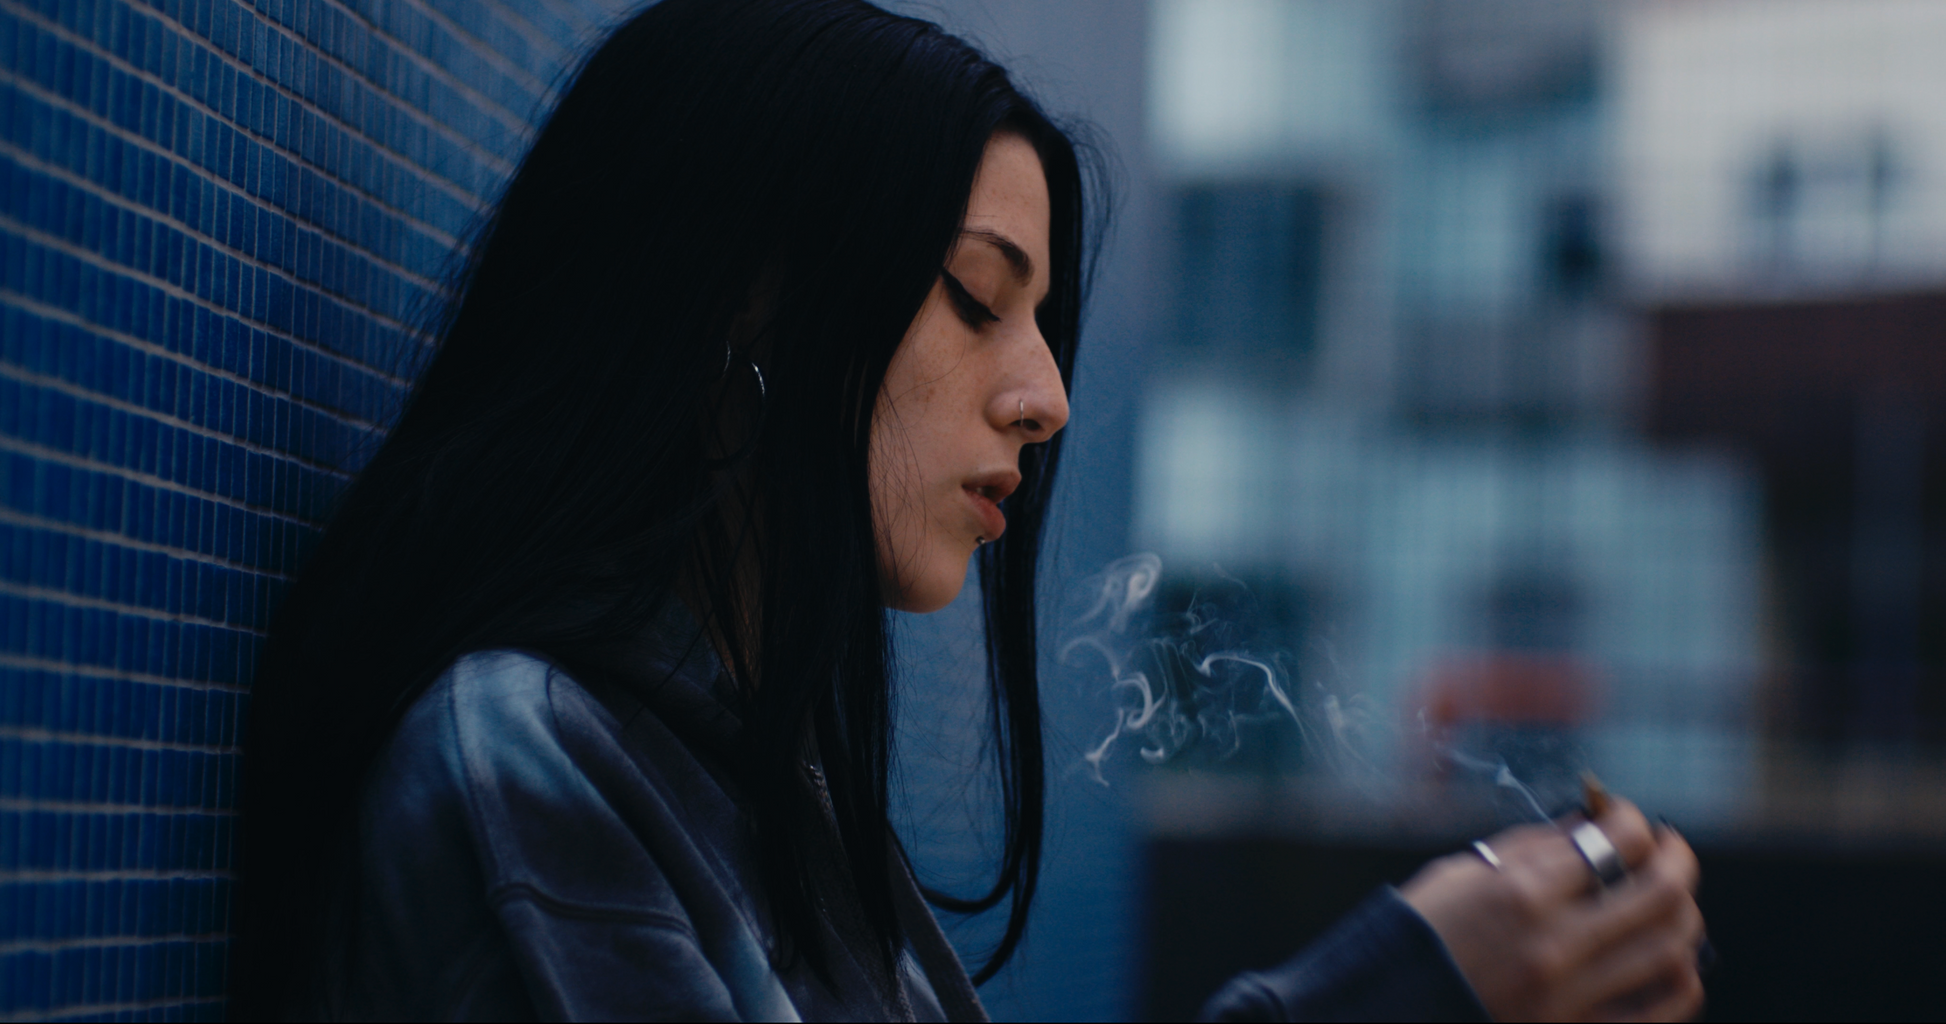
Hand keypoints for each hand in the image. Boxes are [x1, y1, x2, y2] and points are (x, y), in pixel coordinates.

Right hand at [1400, 799, 1704, 1021]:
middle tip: (1669, 850)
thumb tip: (1592, 821)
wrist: (1389, 1007)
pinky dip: (1680, 977)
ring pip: (1672, 950)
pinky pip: (1662, 1010)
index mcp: (1520, 894)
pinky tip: (1669, 958)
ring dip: (1684, 916)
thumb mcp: (1465, 872)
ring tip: (1670, 901)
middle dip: (1677, 859)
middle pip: (1661, 894)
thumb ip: (1536, 847)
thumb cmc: (1420, 933)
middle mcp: (1555, 946)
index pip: (1616, 842)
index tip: (1626, 817)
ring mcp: (1571, 998)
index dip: (1633, 819)